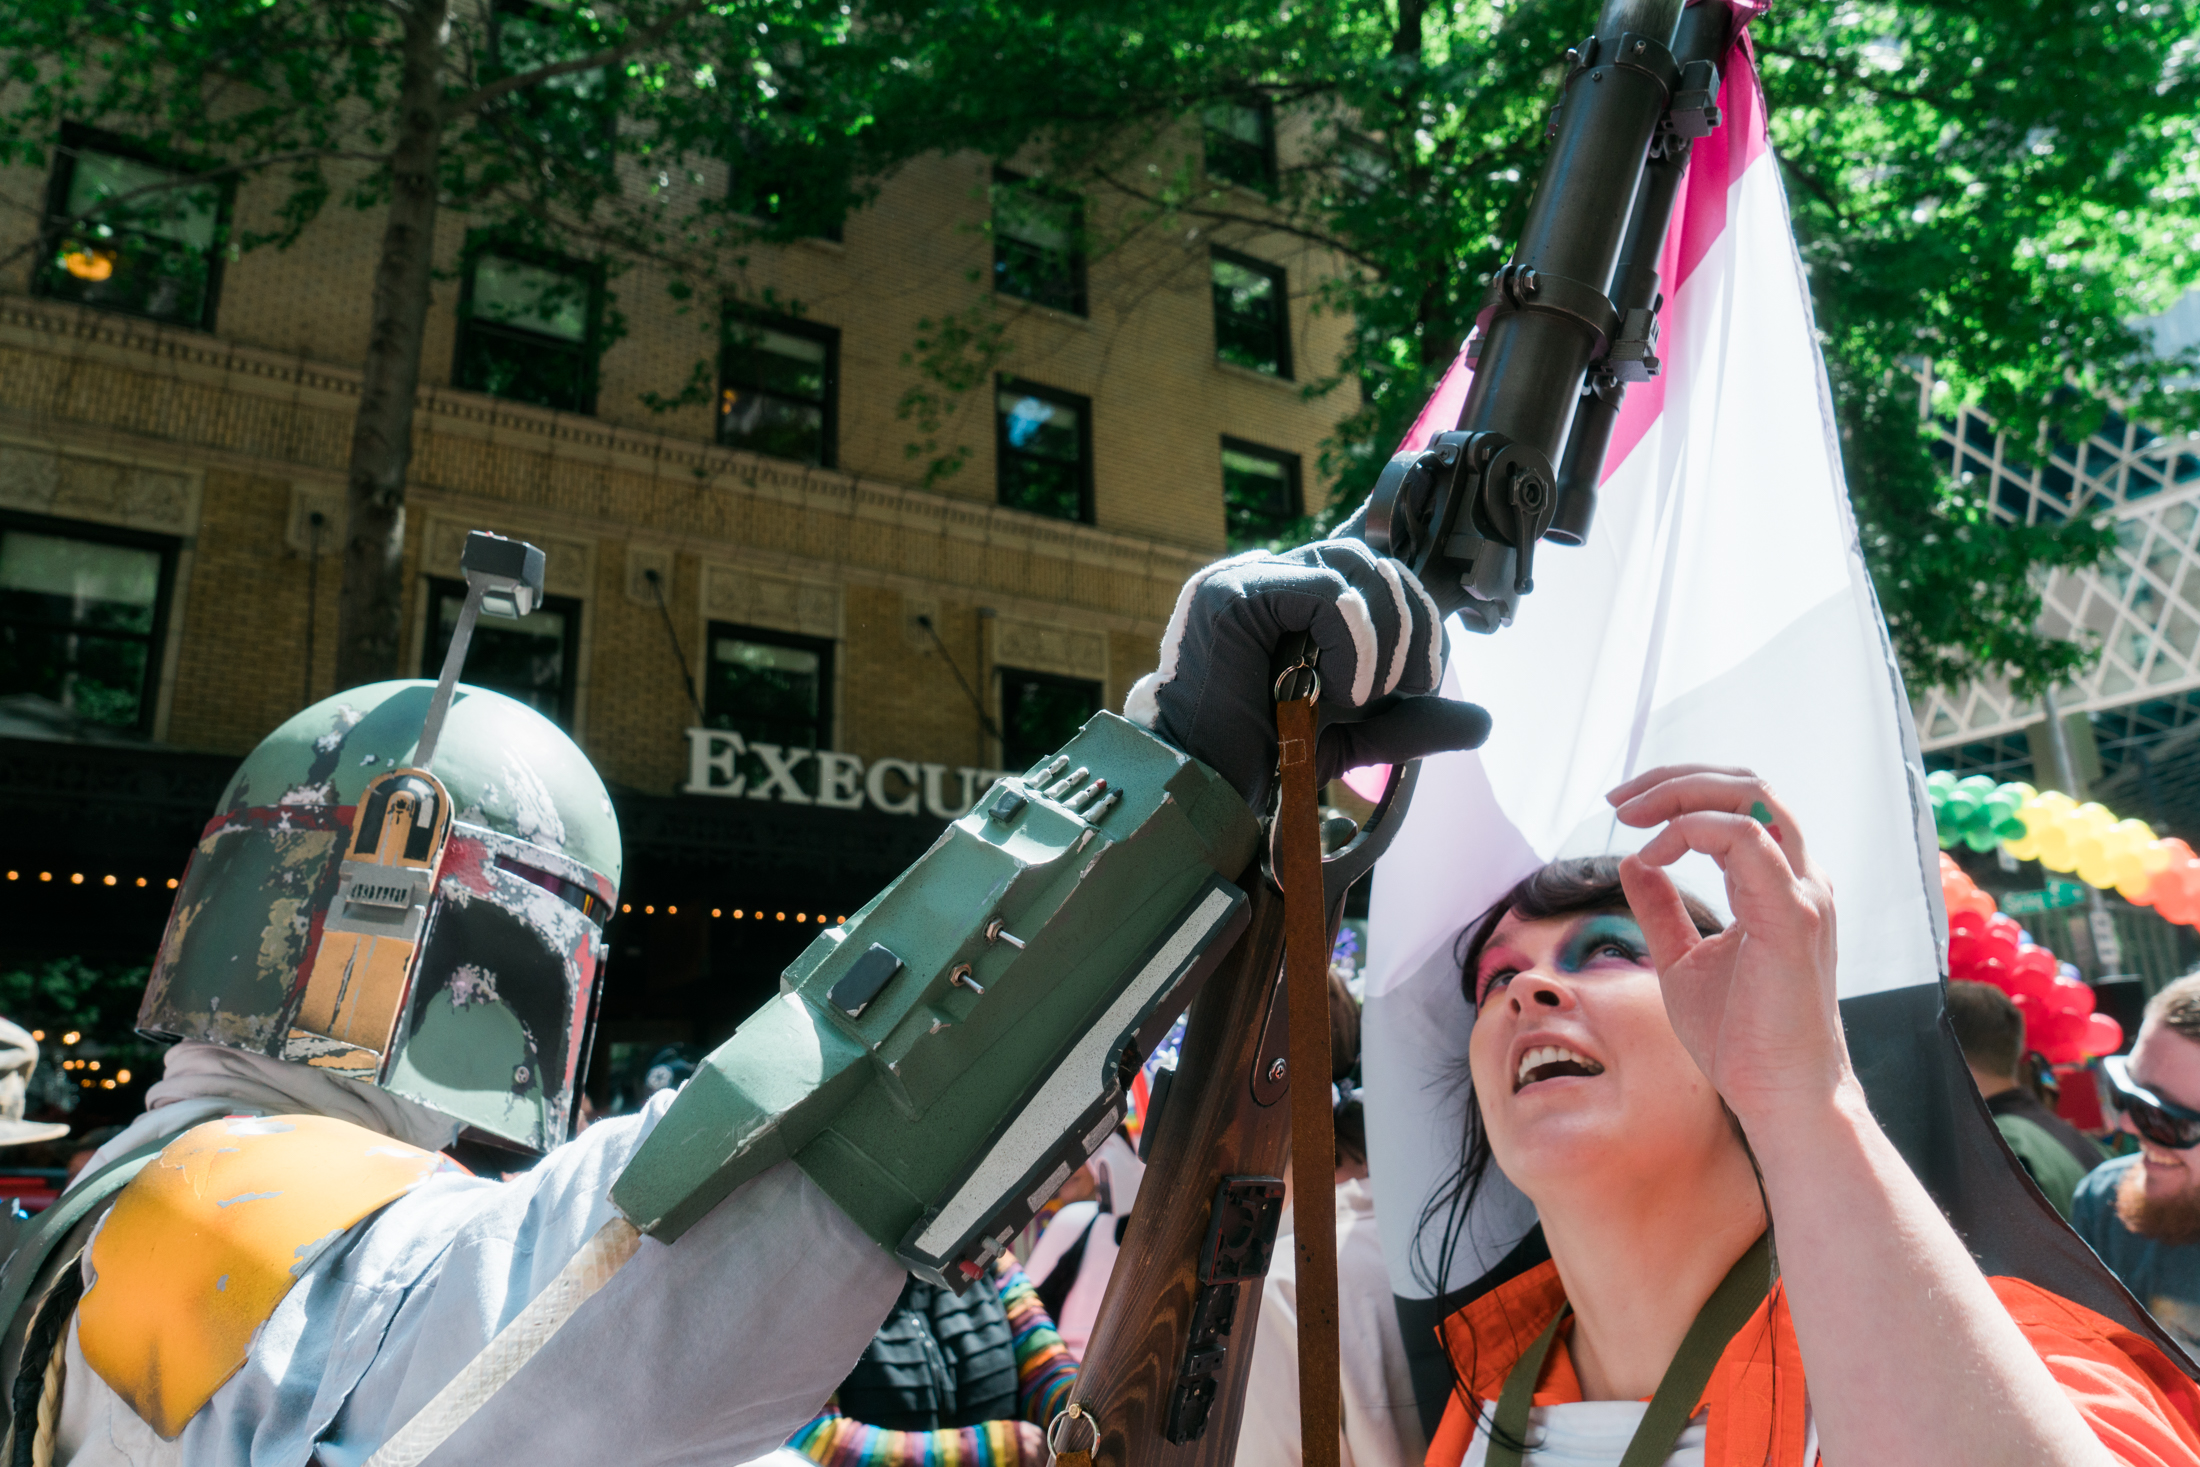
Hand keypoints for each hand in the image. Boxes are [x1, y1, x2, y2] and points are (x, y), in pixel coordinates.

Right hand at [1125, 539, 1490, 810]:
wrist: (1207, 787)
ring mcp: (1247, 577)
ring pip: (1357, 568)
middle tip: (1410, 687)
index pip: (1362, 552)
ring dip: (1386, 640)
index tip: (1437, 591)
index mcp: (1293, 597)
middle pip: (1374, 560)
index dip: (1405, 567)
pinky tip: (1338, 688)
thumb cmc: (1268, 757)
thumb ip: (1411, 717)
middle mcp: (1269, 575)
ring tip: (1365, 695)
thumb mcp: (1357, 735)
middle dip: (1415, 625)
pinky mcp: (1233, 593)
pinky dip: (1355, 646)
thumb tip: (1481, 721)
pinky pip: (1329, 595)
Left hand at [1607, 765, 1849, 1132]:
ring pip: (1751, 797)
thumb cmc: (1740, 1039)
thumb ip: (1661, 909)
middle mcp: (1799, 879)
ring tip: (1630, 815)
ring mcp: (1803, 893)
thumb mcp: (1682, 960)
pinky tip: (1655, 856)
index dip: (1678, 792)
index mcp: (1778, 885)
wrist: (1778, 1096)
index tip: (1621, 809)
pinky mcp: (1793, 916)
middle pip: (1747, 786)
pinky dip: (1692, 831)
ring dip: (1680, 793)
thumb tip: (1634, 862)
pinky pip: (1746, 839)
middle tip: (1619, 799)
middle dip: (1676, 779)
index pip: (1737, 805)